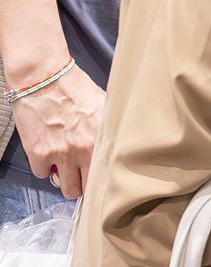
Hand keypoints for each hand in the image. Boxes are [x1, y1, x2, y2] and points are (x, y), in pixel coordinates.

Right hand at [12, 63, 103, 198]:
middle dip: (83, 184)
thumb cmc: (74, 88)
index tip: (100, 181)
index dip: (103, 180)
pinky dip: (43, 166)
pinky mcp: (39, 153)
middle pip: (87, 188)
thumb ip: (108, 130)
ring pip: (65, 187)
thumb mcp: (104, 107)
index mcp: (104, 138)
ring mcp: (61, 153)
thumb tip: (115, 144)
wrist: (45, 79)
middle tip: (80, 175)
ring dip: (64, 179)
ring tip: (64, 167)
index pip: (109, 175)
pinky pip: (42, 173)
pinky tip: (46, 153)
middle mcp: (85, 150)